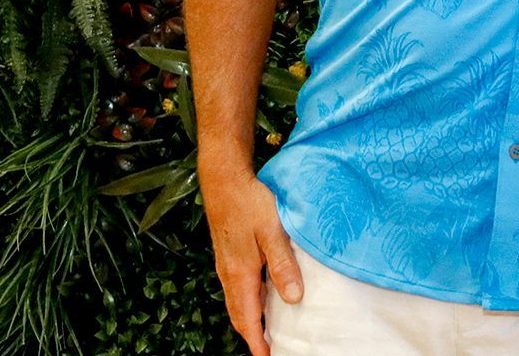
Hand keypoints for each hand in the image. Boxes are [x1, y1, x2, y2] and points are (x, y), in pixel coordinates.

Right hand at [202, 168, 302, 355]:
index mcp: (240, 274)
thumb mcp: (272, 232)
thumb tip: (294, 298)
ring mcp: (226, 263)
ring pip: (236, 301)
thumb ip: (283, 265)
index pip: (247, 318)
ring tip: (265, 329)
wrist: (224, 179)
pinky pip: (236, 287)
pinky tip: (260, 295)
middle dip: (251, 335)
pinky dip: (247, 300)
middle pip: (239, 314)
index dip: (257, 340)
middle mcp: (229, 273)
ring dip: (248, 318)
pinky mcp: (228, 253)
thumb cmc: (249, 202)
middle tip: (267, 349)